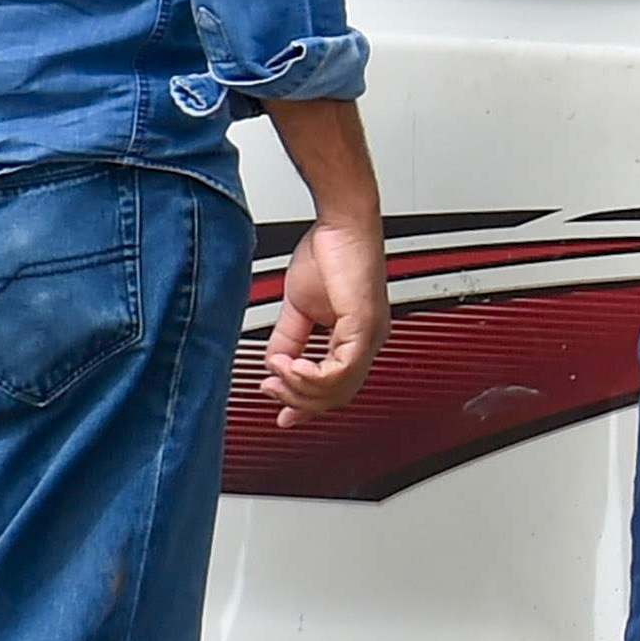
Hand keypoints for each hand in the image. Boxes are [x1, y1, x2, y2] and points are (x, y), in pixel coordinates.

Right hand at [263, 207, 386, 421]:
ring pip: (339, 389)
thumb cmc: (329, 254)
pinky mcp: (365, 326)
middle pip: (337, 396)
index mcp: (355, 339)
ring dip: (299, 388)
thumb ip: (288, 338)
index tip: (282, 415)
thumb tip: (274, 364)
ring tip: (276, 371)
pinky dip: (310, 375)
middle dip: (297, 400)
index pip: (337, 388)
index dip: (307, 406)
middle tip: (269, 389)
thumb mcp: (300, 307)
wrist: (340, 224)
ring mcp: (370, 335)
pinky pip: (341, 370)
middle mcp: (368, 341)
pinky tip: (290, 365)